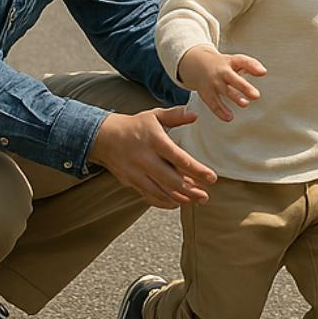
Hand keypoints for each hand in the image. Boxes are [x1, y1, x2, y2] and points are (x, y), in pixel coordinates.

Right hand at [88, 106, 216, 208]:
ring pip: (160, 191)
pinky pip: (149, 196)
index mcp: (154, 140)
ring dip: (180, 199)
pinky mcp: (131, 182)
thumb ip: (175, 115)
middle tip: (205, 196)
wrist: (105, 137)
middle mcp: (145, 158)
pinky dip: (164, 202)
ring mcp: (137, 172)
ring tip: (196, 200)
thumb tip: (195, 115)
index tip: (212, 178)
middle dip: (191, 190)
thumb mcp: (155, 115)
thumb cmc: (135, 125)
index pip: (179, 158)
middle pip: (171, 180)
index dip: (197, 170)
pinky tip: (177, 203)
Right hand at [177, 44, 266, 121]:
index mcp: (230, 62)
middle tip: (256, 95)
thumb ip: (250, 65)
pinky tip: (229, 117)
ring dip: (234, 97)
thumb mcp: (235, 61)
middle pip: (232, 78)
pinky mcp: (207, 94)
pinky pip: (213, 103)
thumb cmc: (222, 65)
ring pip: (224, 91)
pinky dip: (220, 111)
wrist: (197, 65)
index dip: (253, 66)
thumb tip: (263, 72)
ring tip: (245, 104)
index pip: (242, 61)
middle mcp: (221, 72)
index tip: (263, 72)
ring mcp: (213, 83)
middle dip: (244, 87)